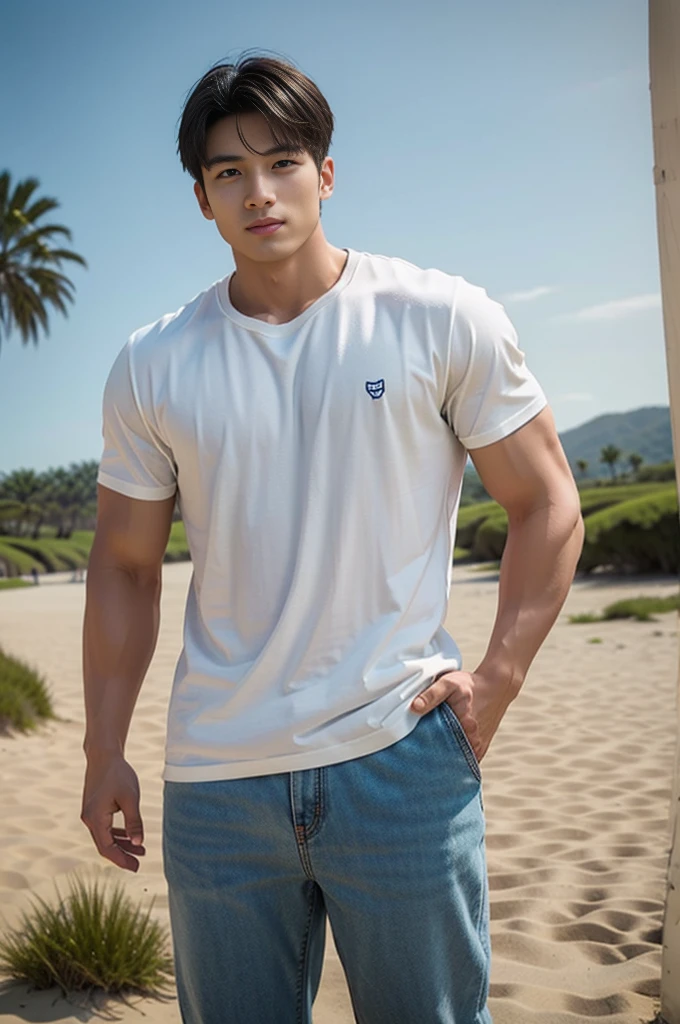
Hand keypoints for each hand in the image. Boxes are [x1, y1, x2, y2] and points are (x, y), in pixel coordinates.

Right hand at [81, 753, 145, 871]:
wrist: (104, 755)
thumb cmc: (119, 774)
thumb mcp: (131, 798)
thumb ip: (134, 822)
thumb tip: (139, 843)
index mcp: (95, 818)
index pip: (107, 848)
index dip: (121, 860)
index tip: (136, 868)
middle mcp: (89, 819)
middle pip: (105, 845)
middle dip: (122, 855)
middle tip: (139, 863)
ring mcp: (90, 814)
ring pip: (105, 837)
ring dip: (121, 844)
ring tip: (140, 850)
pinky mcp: (94, 808)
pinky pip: (105, 827)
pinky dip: (117, 833)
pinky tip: (130, 836)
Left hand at [410, 668, 514, 763]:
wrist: (496, 688)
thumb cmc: (472, 685)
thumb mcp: (449, 682)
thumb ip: (432, 694)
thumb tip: (414, 707)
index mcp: (464, 724)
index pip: (436, 744)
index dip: (423, 746)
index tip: (413, 746)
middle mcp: (472, 739)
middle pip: (445, 755)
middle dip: (431, 754)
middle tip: (419, 749)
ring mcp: (477, 747)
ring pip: (455, 760)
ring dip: (443, 757)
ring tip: (432, 750)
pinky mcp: (480, 749)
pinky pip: (464, 760)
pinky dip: (454, 758)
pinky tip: (446, 749)